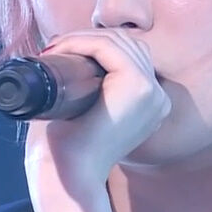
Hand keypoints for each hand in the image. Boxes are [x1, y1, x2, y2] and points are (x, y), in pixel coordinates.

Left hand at [23, 28, 170, 193]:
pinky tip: (60, 48)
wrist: (70, 174)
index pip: (129, 54)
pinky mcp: (138, 86)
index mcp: (150, 102)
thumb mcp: (84, 110)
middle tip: (53, 46)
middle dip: (88, 37)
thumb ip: (87, 87)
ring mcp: (152, 91)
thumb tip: (63, 55)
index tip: (60, 50)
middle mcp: (158, 96)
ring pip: (117, 41)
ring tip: (54, 48)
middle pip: (126, 43)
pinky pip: (108, 48)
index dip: (95, 44)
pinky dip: (81, 42)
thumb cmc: (71, 147)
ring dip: (81, 37)